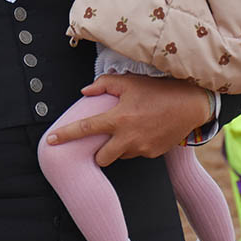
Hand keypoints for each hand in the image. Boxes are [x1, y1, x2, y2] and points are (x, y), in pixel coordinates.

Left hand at [45, 73, 210, 166]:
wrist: (190, 103)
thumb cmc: (158, 89)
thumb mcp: (129, 82)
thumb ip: (103, 85)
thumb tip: (84, 92)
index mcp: (118, 118)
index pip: (85, 129)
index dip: (65, 135)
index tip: (50, 141)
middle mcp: (128, 137)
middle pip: (101, 158)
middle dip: (99, 153)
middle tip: (104, 140)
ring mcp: (141, 148)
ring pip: (120, 155)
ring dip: (119, 147)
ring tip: (131, 128)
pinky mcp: (153, 153)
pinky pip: (137, 153)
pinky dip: (136, 145)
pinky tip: (145, 130)